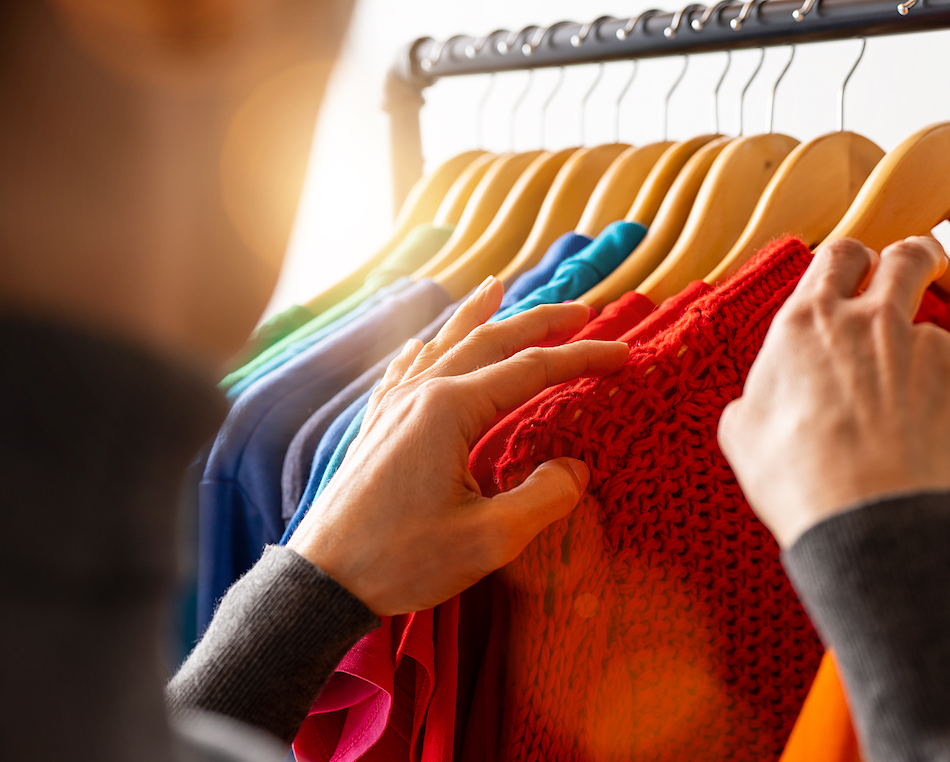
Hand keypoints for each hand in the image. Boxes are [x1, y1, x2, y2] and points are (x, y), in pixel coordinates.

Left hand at [287, 278, 628, 615]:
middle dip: (539, 321)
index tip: (623, 354)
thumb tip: (576, 468)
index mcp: (449, 410)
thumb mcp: (490, 539)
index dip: (582, 358)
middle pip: (489, 339)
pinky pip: (407, 368)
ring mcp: (392, 405)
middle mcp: (420, 394)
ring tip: (497, 288)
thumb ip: (544, 497)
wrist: (326, 579)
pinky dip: (429, 346)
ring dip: (478, 316)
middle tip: (582, 309)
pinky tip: (427, 344)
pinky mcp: (376, 425)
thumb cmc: (404, 560)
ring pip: (444, 344)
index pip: (531, 369)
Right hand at [718, 236, 949, 547]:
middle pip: (895, 258)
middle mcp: (866, 321)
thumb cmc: (797, 479)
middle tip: (907, 268)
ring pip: (947, 290)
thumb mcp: (742, 435)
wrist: (865, 516)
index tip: (850, 272)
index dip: (845, 262)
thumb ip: (754, 401)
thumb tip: (755, 402)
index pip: (832, 261)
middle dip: (903, 258)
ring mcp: (928, 344)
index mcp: (805, 327)